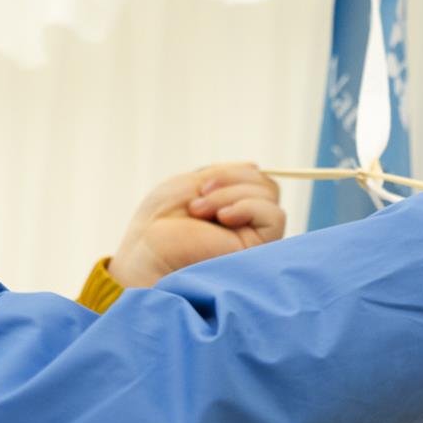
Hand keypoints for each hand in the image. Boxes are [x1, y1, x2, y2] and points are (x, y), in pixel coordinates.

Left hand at [108, 162, 285, 286]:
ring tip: (200, 210)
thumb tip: (256, 168)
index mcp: (230, 204)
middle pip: (264, 182)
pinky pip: (275, 216)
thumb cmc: (160, 223)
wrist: (148, 254)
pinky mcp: (258, 250)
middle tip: (199, 194)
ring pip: (269, 193)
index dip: (230, 172)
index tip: (200, 185)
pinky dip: (248, 207)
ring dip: (230, 193)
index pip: (252, 175)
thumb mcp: (191, 183)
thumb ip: (224, 175)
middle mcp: (245, 220)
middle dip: (230, 178)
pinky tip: (223, 218)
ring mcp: (253, 235)